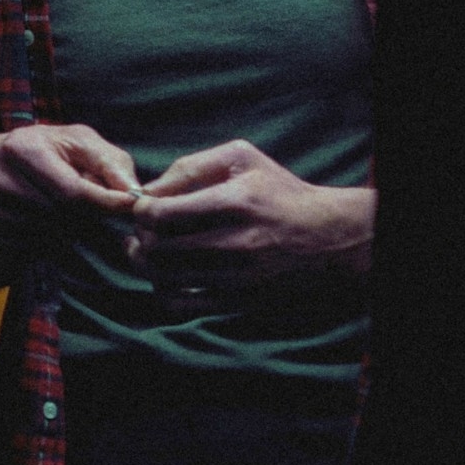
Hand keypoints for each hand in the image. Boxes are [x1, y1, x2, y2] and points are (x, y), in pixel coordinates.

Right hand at [0, 123, 141, 253]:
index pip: (72, 191)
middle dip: (90, 217)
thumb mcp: (77, 141)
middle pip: (64, 219)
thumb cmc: (44, 150)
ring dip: (74, 231)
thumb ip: (109, 161)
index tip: (131, 206)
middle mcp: (1, 182)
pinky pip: (39, 252)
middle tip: (100, 208)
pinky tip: (52, 224)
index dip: (106, 203)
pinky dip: (55, 243)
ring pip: (53, 238)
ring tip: (73, 212)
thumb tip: (134, 193)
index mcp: (23, 150)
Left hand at [124, 139, 372, 292]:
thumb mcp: (241, 158)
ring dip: (146, 263)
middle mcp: (236, 244)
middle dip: (139, 236)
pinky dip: (163, 289)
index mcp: (236, 202)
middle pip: (158, 249)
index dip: (141, 211)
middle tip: (143, 228)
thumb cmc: (277, 190)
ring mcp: (236, 279)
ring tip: (148, 249)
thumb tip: (148, 192)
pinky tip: (168, 273)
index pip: (164, 214)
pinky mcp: (237, 302)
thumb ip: (191, 167)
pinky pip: (181, 305)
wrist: (325, 237)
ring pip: (164, 278)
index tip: (144, 206)